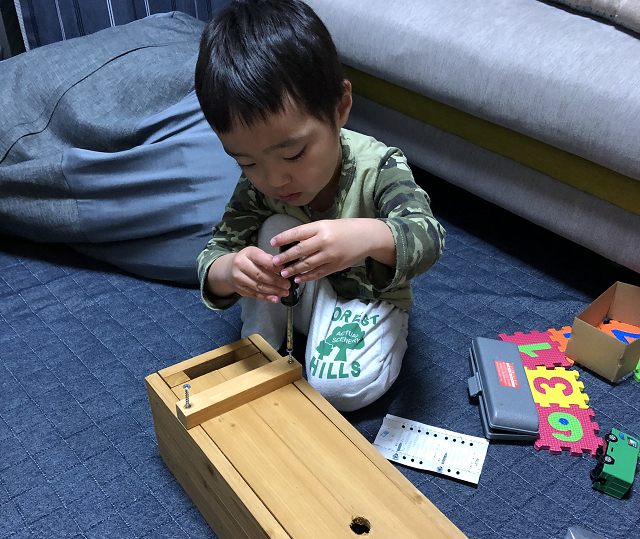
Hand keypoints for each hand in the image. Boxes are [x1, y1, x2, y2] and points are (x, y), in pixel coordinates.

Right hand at [206, 247, 289, 302]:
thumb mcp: (257, 254)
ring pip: (258, 286)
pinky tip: (275, 298)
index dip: (274, 266)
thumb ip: (268, 259)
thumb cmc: (249, 260)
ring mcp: (238, 278)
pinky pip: (254, 294)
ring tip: (284, 292)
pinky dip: (266, 297)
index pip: (262, 259)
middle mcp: (240, 265)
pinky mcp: (239, 289)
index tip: (285, 270)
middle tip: (287, 285)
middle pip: (260, 275)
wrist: (230, 269)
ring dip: (273, 291)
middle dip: (276, 281)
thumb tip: (284, 268)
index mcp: (248, 253)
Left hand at [270, 218, 395, 282]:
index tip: (272, 242)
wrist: (367, 237)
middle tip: (274, 262)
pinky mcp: (335, 266)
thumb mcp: (326, 225)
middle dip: (285, 257)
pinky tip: (298, 279)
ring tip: (283, 273)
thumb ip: (311, 233)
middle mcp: (324, 241)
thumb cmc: (344, 229)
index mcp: (320, 227)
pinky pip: (317, 273)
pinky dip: (306, 277)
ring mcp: (330, 255)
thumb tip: (292, 242)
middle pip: (299, 250)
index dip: (283, 238)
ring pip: (307, 264)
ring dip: (293, 269)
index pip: (297, 232)